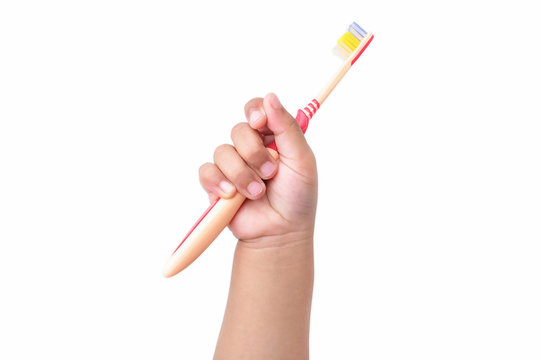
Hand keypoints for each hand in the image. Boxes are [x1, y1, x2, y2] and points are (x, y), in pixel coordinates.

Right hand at [198, 93, 316, 244]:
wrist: (280, 232)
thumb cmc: (297, 197)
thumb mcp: (301, 160)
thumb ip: (287, 127)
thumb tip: (271, 97)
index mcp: (273, 137)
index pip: (257, 109)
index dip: (255, 111)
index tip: (260, 123)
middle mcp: (251, 148)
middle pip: (239, 130)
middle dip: (254, 154)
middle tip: (271, 174)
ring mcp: (233, 165)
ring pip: (222, 152)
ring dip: (241, 174)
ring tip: (257, 193)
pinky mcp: (217, 184)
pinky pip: (207, 172)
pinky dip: (219, 183)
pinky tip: (231, 196)